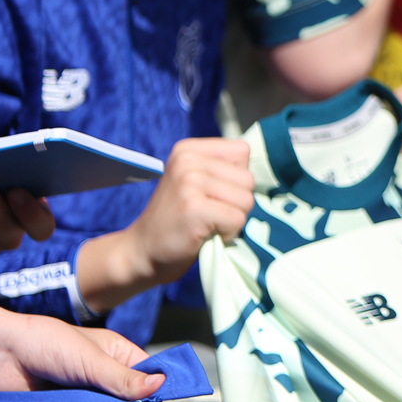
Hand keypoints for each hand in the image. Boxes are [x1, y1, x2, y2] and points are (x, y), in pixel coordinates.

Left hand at [0, 300, 165, 398]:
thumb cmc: (42, 343)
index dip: (158, 386)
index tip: (162, 401)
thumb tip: (160, 386)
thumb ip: (123, 378)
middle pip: (131, 398)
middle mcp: (103, 375)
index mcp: (115, 353)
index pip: (149, 372)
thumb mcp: (90, 360)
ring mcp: (85, 395)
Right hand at [77, 139, 253, 312]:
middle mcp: (188, 160)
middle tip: (209, 214)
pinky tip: (205, 234)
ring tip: (206, 223)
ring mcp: (189, 182)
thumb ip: (222, 170)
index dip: (236, 179)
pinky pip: (237, 219)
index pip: (242, 151)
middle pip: (248, 179)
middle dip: (236, 202)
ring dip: (233, 218)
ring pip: (246, 200)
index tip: (213, 194)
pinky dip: (228, 233)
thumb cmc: (178, 220)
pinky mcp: (194, 208)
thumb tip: (259, 171)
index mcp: (189, 150)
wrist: (142, 252)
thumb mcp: (194, 182)